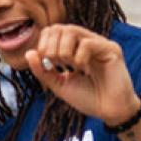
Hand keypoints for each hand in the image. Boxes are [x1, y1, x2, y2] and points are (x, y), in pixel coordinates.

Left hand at [25, 24, 139, 126]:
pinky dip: (78, 57)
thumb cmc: (88, 98)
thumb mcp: (60, 85)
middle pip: (60, 28)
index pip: (54, 31)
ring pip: (72, 31)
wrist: (109, 112)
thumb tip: (29, 53)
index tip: (46, 62)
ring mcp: (100, 44)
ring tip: (67, 66)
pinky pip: (88, 43)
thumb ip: (44, 71)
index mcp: (75, 48)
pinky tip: (81, 69)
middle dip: (51, 46)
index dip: (44, 43)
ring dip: (62, 50)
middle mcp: (87, 42)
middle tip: (55, 64)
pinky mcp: (112, 50)